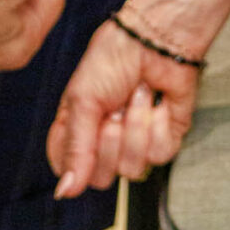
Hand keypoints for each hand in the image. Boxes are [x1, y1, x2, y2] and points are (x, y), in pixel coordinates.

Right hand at [47, 17, 203, 196]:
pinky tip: (155, 104)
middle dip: (108, 142)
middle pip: (101, 177)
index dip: (75, 162)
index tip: (84, 133)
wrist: (156, 39)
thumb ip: (74, 148)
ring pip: (131, 168)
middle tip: (113, 110)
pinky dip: (157, 126)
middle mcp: (104, 139)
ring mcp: (135, 141)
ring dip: (135, 128)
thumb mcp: (82, 99)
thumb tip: (65, 190)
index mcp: (77, 128)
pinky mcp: (164, 138)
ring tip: (135, 98)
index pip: (67, 168)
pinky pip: (159, 155)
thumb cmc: (115, 56)